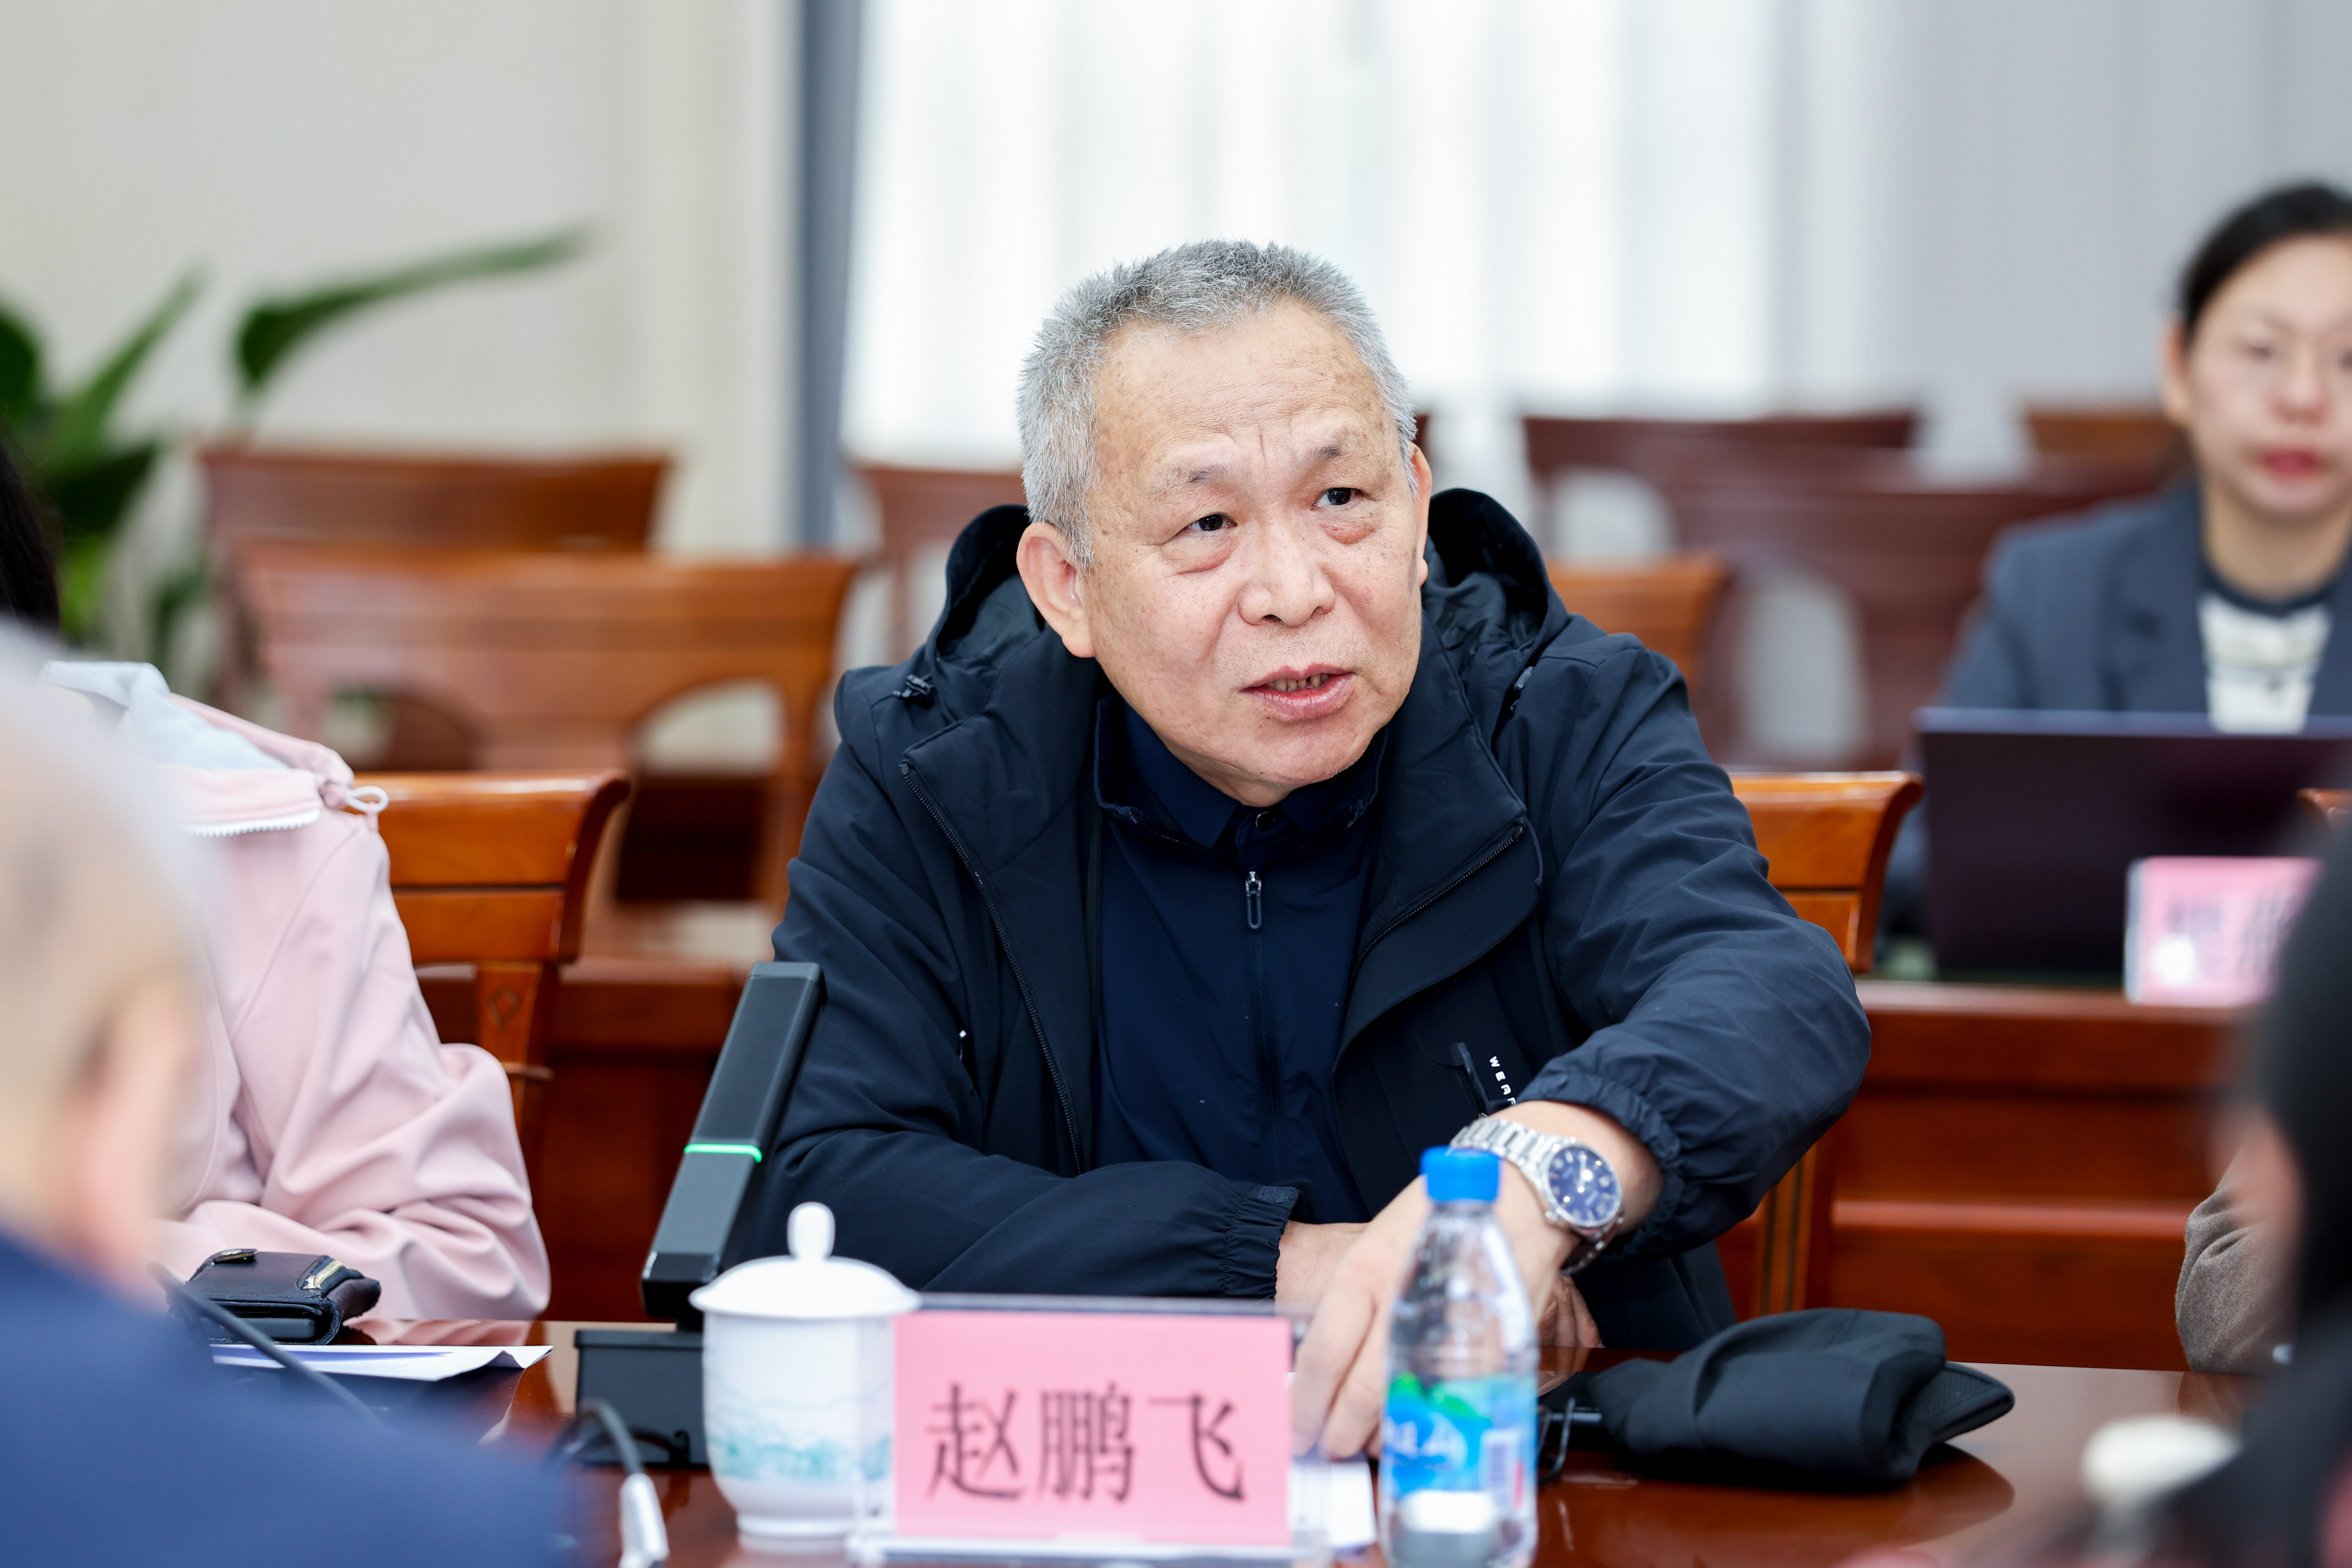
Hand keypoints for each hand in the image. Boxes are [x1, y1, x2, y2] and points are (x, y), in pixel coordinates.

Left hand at [1288, 1102, 1658, 1457]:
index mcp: (1366, 1272)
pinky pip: (1455, 1402)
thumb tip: (1323, 1361)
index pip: (1323, 1353)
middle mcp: (1404, 1302)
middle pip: (1363, 1392)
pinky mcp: (1493, 1347)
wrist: (1520, 1194)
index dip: (1306, 1403)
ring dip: (1386, 1435)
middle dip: (1341, 1433)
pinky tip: (1422, 1427)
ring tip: (1369, 1442)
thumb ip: (1354, 1303)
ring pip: (1410, 1404)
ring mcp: (1452, 1328)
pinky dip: (1435, 1424)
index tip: (1295, 1428)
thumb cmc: (1442, 1216)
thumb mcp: (1379, 1246)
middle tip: (1330, 1448)